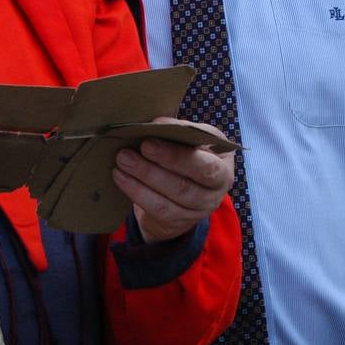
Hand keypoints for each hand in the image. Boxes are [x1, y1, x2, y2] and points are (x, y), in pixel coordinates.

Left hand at [112, 118, 235, 243]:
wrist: (185, 188)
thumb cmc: (188, 153)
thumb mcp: (190, 139)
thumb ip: (178, 130)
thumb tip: (156, 124)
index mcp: (223, 164)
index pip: (205, 165)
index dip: (175, 155)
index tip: (147, 142)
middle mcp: (216, 191)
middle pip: (186, 184)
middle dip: (153, 168)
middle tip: (127, 153)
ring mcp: (200, 209)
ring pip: (170, 198)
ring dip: (142, 179)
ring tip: (120, 163)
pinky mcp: (180, 221)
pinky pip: (158, 209)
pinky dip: (137, 192)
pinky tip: (121, 178)